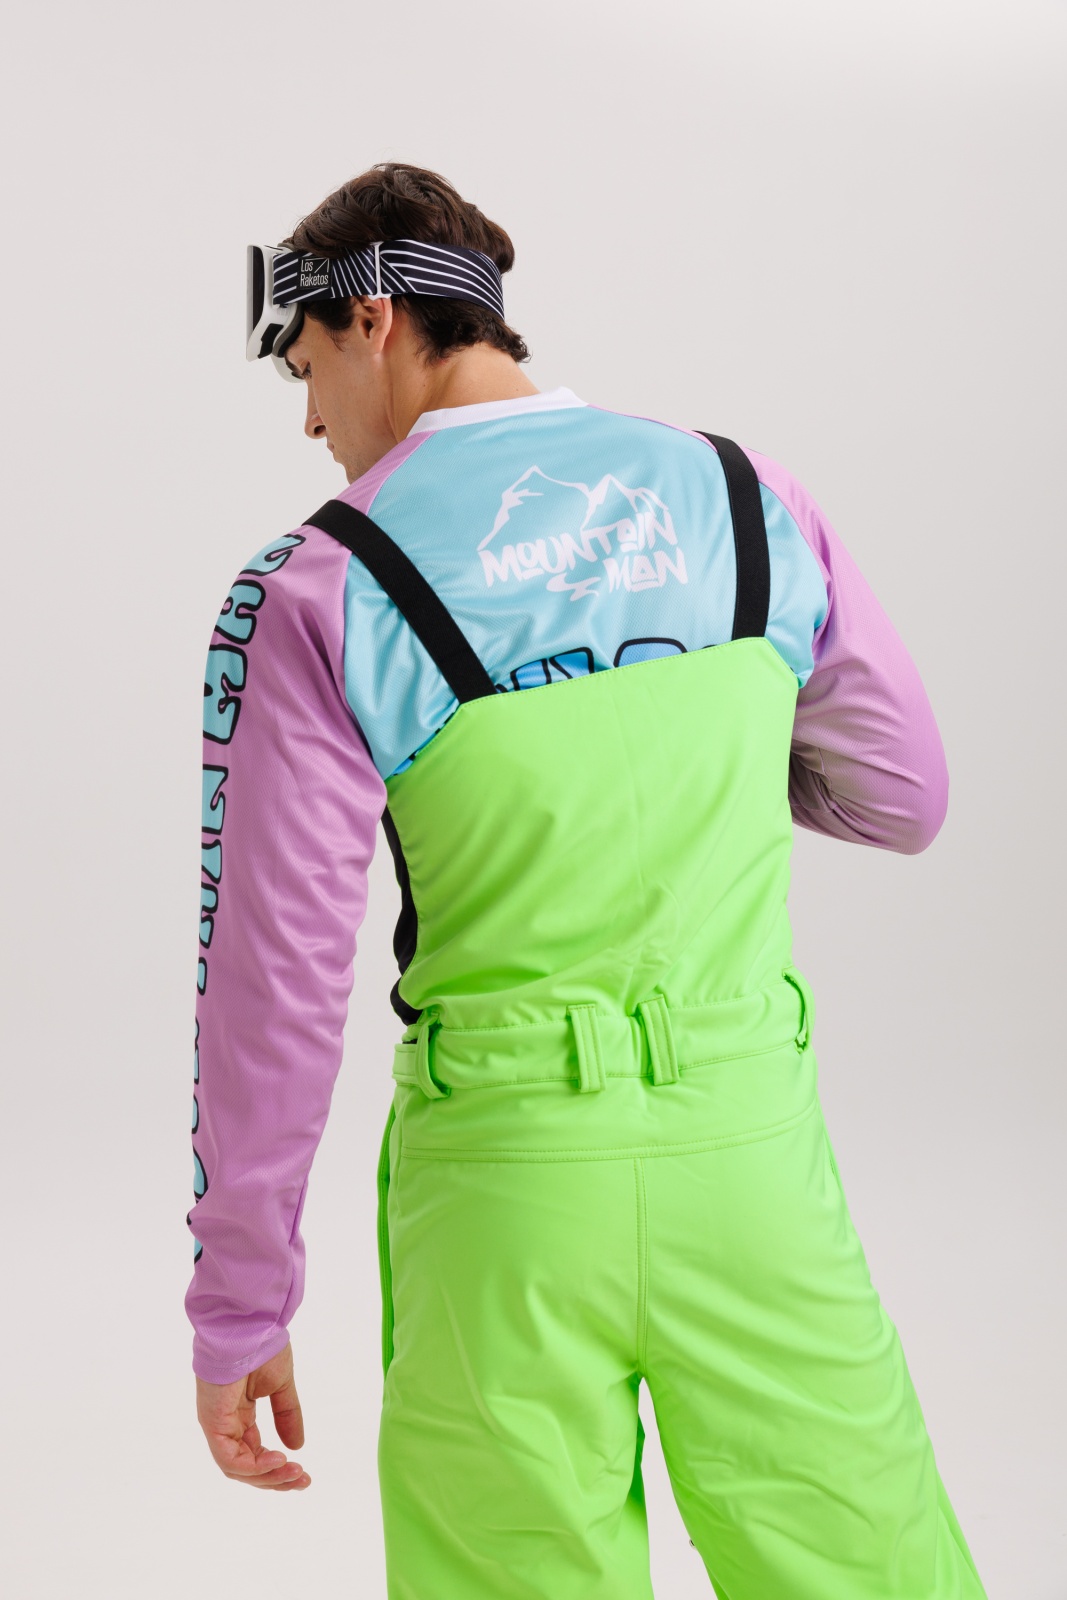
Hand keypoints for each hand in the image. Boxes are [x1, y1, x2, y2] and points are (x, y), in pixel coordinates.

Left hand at [196, 1340, 310, 1489]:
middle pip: (246, 1467)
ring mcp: (217, 1424)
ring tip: (294, 1472)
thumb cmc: (262, 1347)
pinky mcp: (213, 1422)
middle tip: (303, 1481)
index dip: (277, 1468)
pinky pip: (229, 1458)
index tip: (303, 1473)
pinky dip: (253, 1466)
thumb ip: (287, 1414)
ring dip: (268, 1476)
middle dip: (275, 1478)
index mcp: (239, 1415)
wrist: (249, 1325)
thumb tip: (297, 1446)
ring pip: (238, 1468)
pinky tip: (277, 1459)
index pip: (254, 1453)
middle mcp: (226, 1424)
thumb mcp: (281, 1386)